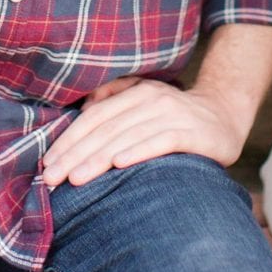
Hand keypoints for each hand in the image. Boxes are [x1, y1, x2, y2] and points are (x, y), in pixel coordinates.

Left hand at [40, 76, 247, 186]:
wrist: (224, 115)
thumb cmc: (175, 116)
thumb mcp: (144, 101)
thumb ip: (114, 99)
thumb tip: (83, 107)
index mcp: (134, 93)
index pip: (93, 118)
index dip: (68, 140)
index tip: (47, 164)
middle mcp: (150, 100)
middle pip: (105, 129)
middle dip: (75, 155)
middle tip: (51, 178)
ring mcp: (172, 114)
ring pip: (127, 137)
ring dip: (98, 158)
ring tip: (76, 178)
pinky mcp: (191, 132)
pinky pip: (160, 141)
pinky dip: (139, 151)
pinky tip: (120, 164)